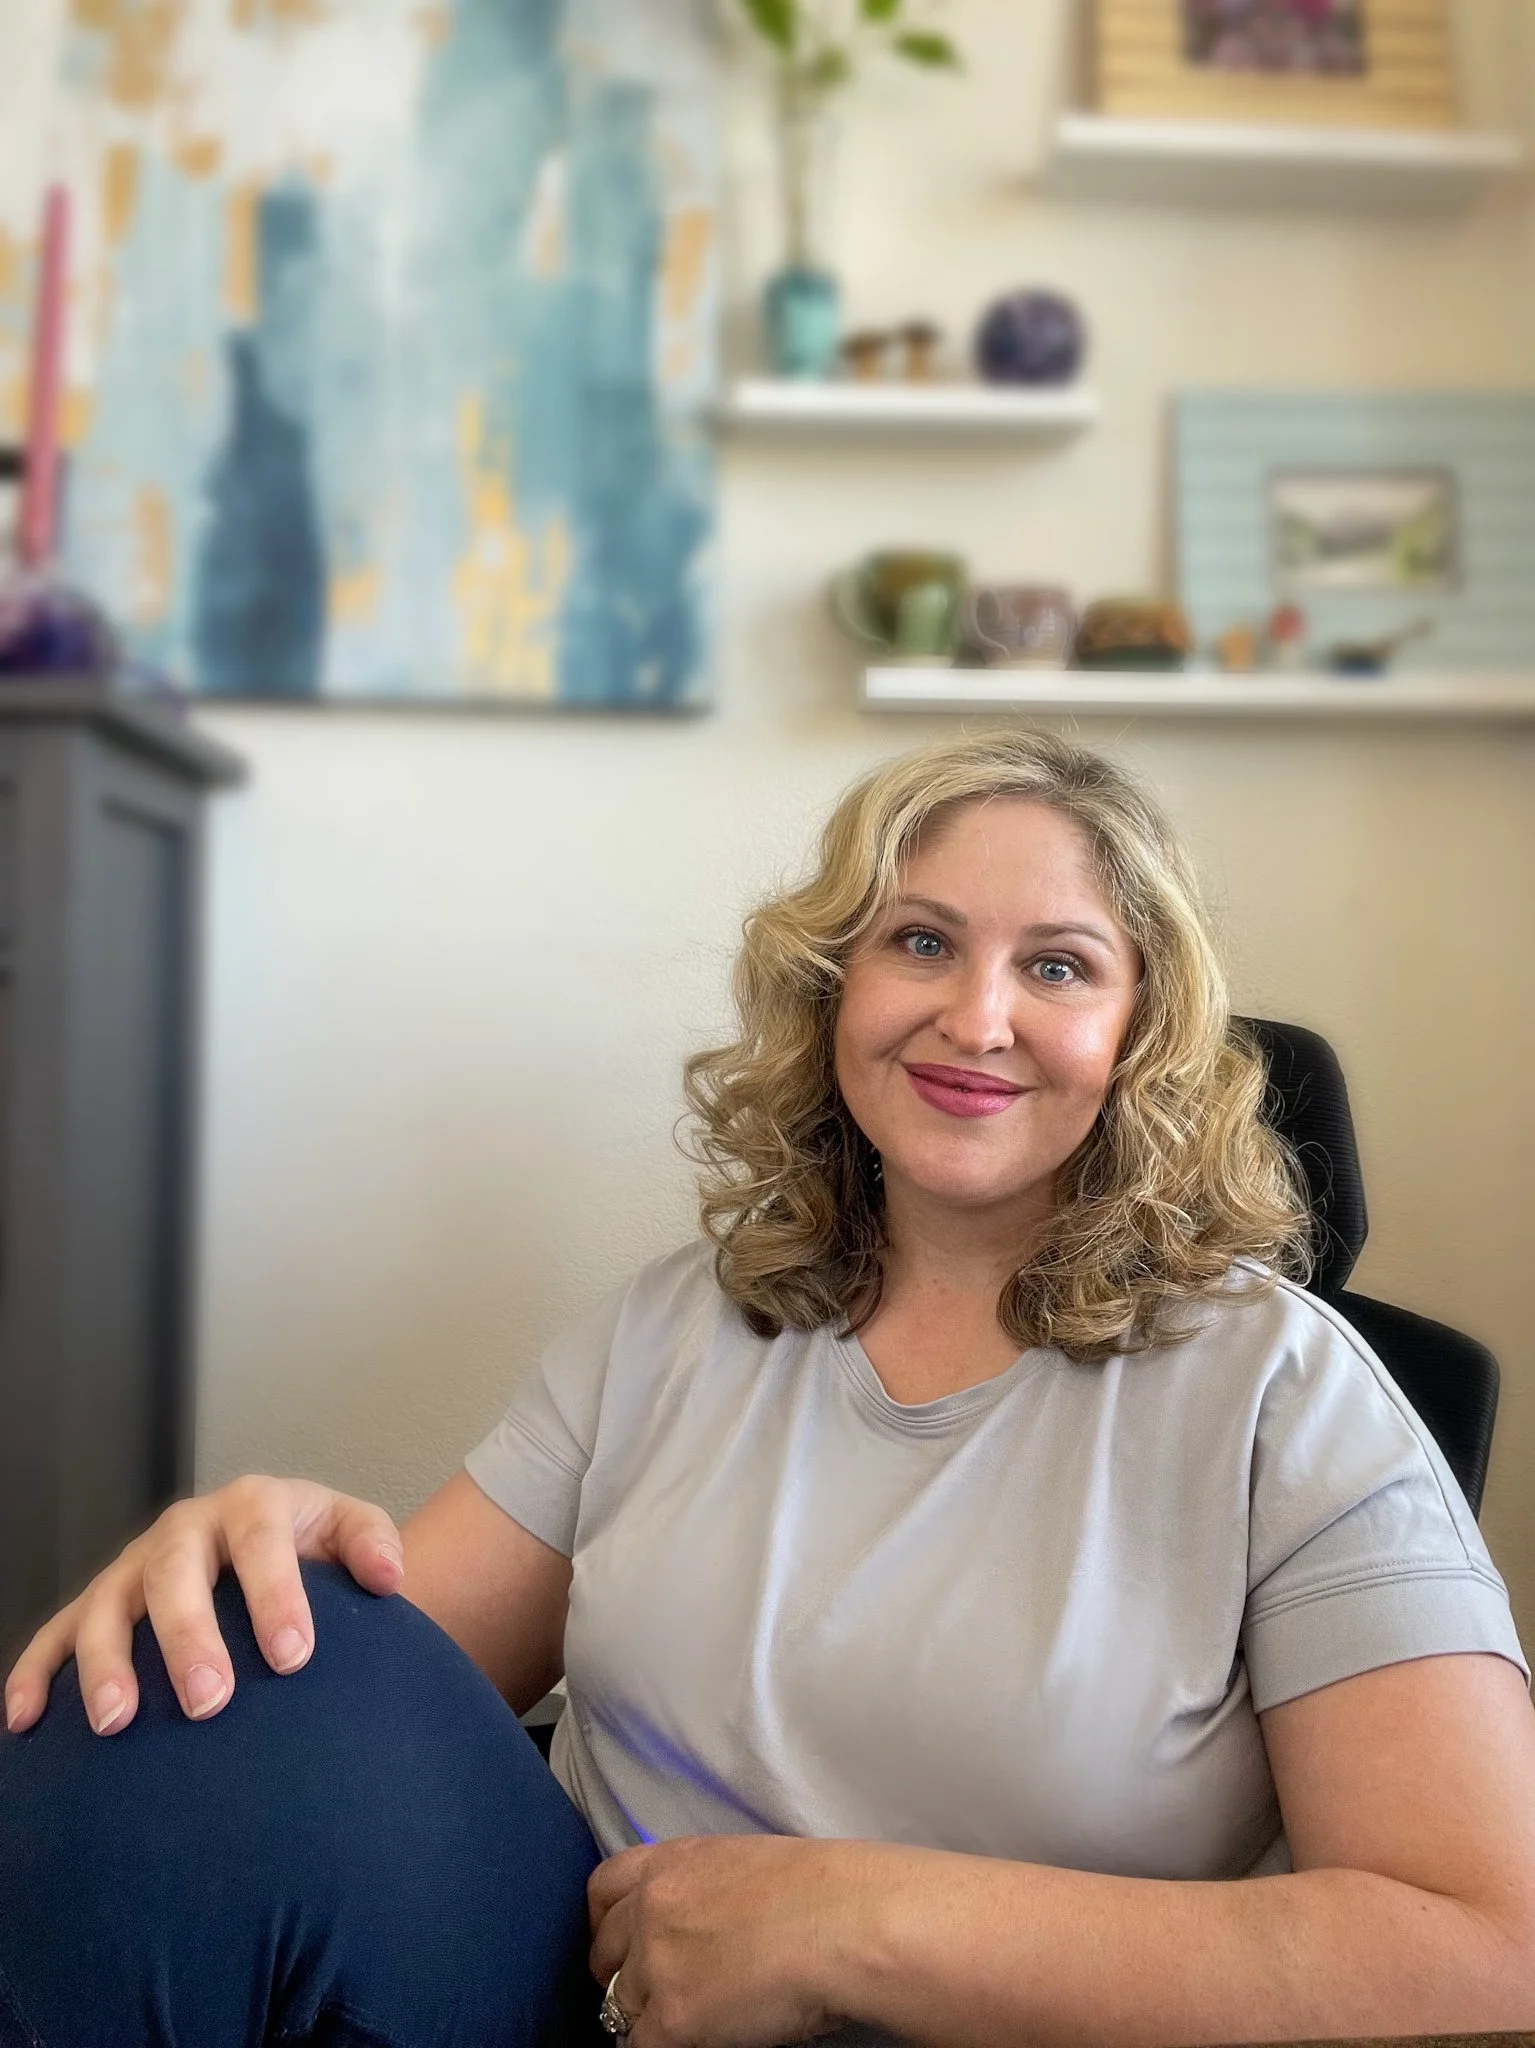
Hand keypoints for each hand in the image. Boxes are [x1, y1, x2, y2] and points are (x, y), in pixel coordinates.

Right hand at [4, 1476, 402, 1736]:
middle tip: (210, 1702)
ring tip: (118, 1723)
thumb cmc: (311, 1548)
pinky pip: (55, 1634)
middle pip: (174, 1573)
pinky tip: (27, 1722)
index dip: (275, 1595)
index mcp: (252, 1506)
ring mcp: (134, 1566)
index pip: (262, 1544)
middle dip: (188, 1636)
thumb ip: (371, 1543)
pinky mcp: (97, 1602)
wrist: (271, 1543)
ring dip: (106, 1662)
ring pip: (105, 1605)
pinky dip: (35, 1673)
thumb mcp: (347, 1529)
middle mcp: (185, 1530)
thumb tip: (388, 1578)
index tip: (295, 1656)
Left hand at [588, 1833, 863, 2046]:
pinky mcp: (671, 2019)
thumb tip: (703, 1926)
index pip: (604, 1888)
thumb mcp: (745, 1863)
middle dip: (619, 1977)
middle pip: (604, 1953)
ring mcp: (656, 1964)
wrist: (844, 1921)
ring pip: (618, 2007)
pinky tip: (691, 2045)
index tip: (618, 1945)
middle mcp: (652, 1907)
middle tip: (650, 1995)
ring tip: (681, 2027)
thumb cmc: (822, 1890)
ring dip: (644, 2019)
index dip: (606, 1923)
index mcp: (672, 1861)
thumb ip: (706, 1888)